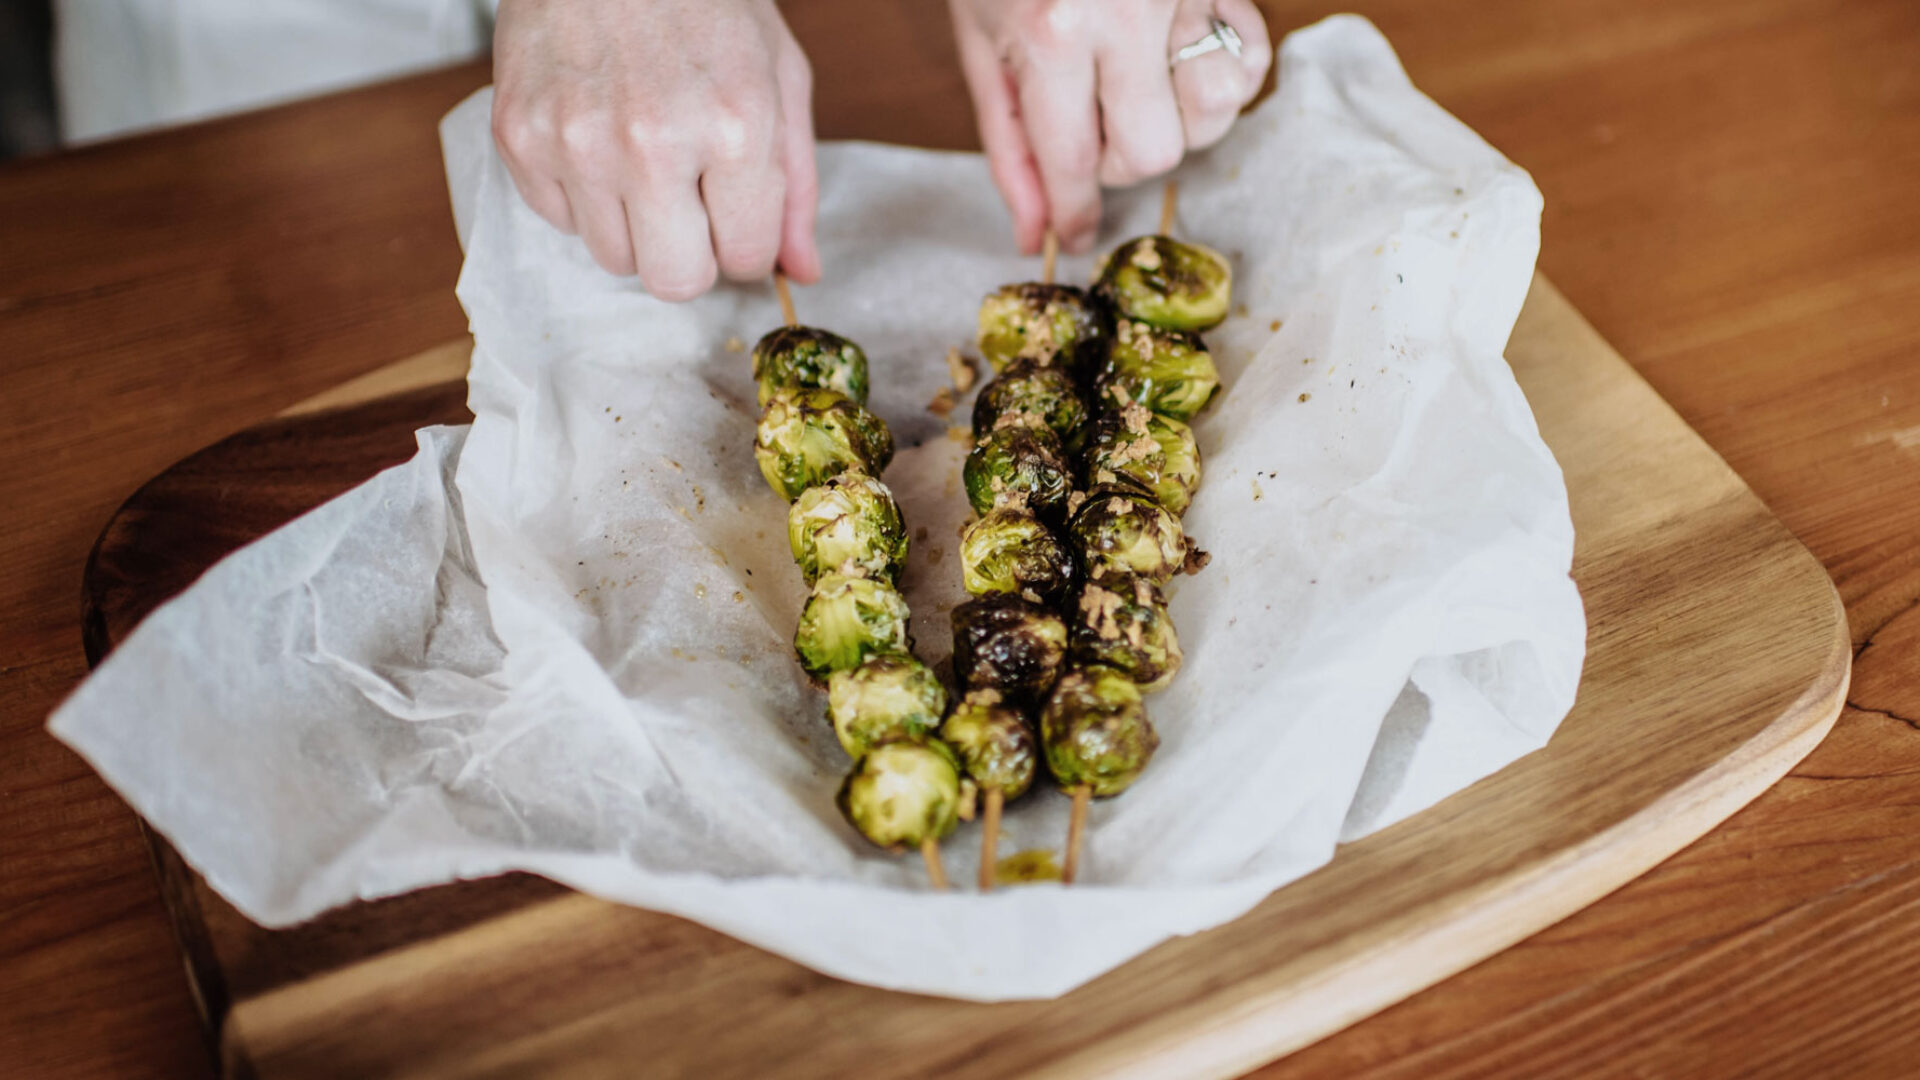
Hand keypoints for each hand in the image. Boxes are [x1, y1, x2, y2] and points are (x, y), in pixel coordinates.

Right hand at [491, 0, 819, 297]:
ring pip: (614, 259)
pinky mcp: (518, 135)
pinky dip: (582, 194)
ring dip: (634, 224)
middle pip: (675, 281)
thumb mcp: (778, 76)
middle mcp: (652, 143)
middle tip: (689, 199)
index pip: (745, 258)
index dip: (743, 238)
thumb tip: (801, 272)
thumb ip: (794, 185)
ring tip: (640, 155)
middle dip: (691, 253)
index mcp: (735, 127)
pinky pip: (558, 221)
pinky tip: (596, 133)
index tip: (733, 204)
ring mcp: (577, 141)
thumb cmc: (704, 0)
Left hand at [948, 0, 1271, 253]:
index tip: (1072, 236)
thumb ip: (1010, 146)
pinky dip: (1224, 75)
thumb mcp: (981, 46)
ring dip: (1176, 121)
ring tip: (1139, 89)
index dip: (1073, 213)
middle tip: (1094, 127)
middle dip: (1121, 161)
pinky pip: (1249, 61)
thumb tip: (1032, 232)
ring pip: (1212, 112)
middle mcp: (1123, 16)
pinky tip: (1181, 60)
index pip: (1073, 162)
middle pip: (1151, 152)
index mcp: (1051, 35)